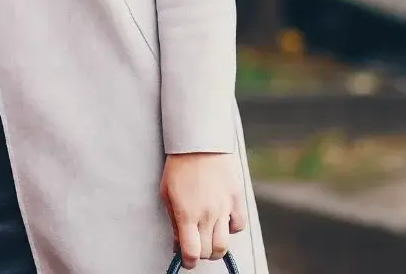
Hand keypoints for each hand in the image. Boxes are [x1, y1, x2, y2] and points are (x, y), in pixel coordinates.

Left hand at [160, 152, 245, 268]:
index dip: (188, 261)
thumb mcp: (167, 193)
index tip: (186, 259)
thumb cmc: (179, 167)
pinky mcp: (236, 200)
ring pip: (224, 245)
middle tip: (196, 244)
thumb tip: (178, 243)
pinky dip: (231, 229)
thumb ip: (174, 221)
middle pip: (209, 252)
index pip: (191, 253)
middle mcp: (207, 215)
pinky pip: (238, 226)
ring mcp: (223, 208)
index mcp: (186, 214)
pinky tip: (222, 221)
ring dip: (216, 247)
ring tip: (208, 237)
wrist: (199, 142)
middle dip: (201, 253)